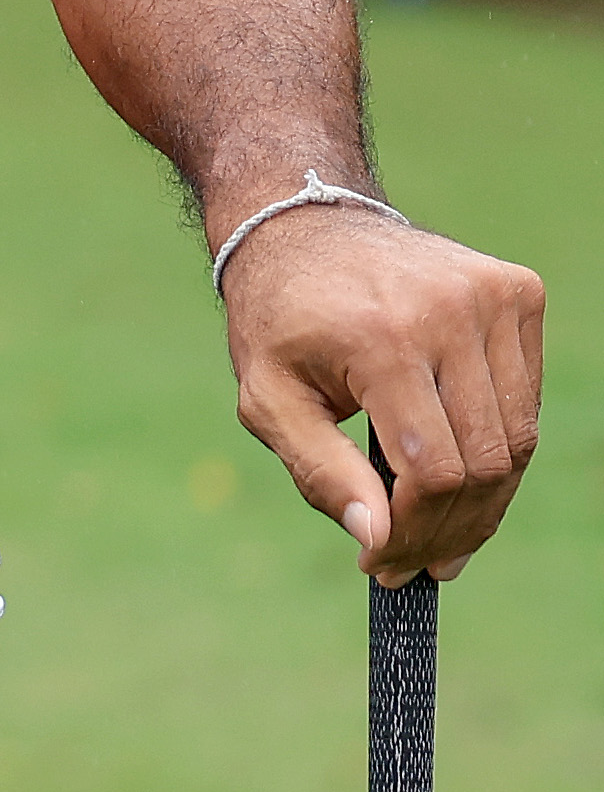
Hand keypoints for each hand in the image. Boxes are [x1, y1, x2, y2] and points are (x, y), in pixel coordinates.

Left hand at [221, 201, 546, 582]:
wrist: (303, 224)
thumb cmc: (279, 320)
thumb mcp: (267, 398)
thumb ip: (320, 471)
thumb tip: (377, 540)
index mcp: (381, 337)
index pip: (431, 468)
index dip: (415, 531)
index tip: (384, 567)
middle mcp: (450, 311)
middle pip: (484, 461)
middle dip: (451, 528)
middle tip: (418, 565)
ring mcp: (493, 296)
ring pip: (517, 438)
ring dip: (483, 500)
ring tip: (440, 535)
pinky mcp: (519, 292)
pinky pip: (525, 399)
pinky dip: (497, 447)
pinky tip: (455, 471)